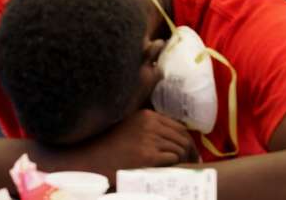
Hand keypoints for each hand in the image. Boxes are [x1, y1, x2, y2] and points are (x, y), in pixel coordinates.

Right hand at [42, 110, 198, 181]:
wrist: (91, 161)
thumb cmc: (109, 147)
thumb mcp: (128, 128)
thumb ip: (146, 127)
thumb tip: (170, 135)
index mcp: (145, 115)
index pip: (176, 125)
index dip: (186, 139)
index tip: (189, 150)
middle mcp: (148, 124)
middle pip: (182, 135)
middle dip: (190, 150)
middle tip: (194, 162)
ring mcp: (148, 139)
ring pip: (180, 147)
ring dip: (186, 159)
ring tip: (188, 168)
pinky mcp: (148, 156)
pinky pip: (173, 158)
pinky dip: (179, 165)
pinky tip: (178, 171)